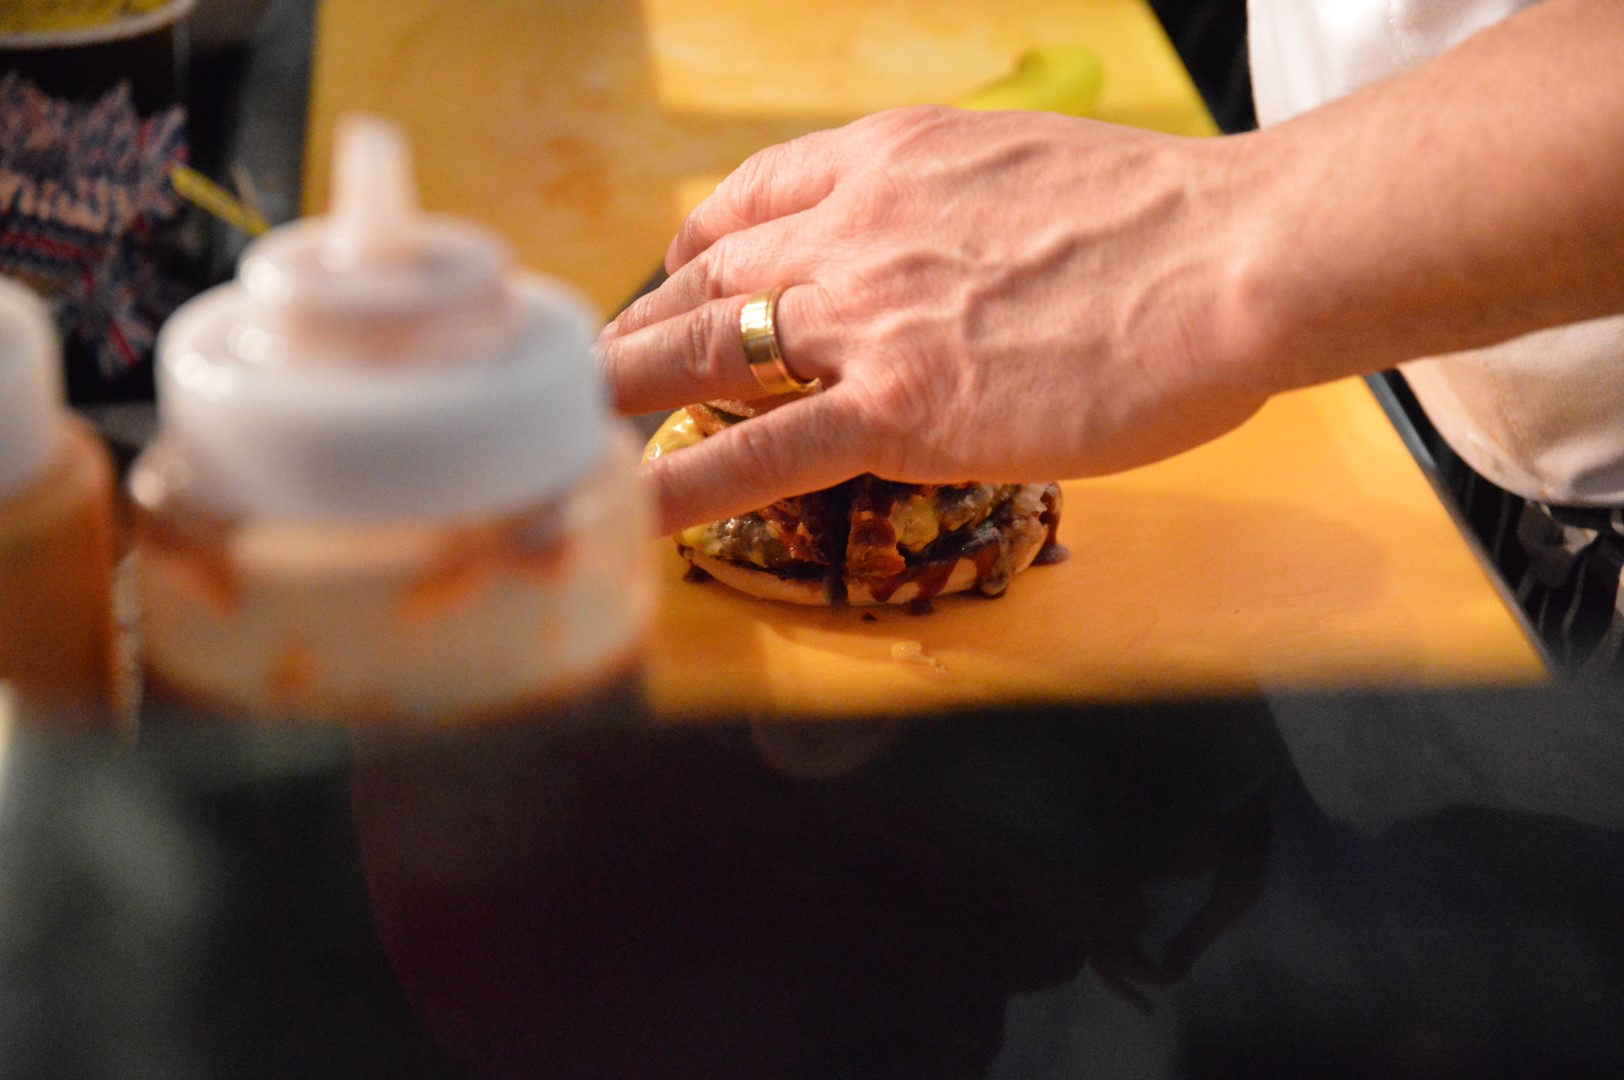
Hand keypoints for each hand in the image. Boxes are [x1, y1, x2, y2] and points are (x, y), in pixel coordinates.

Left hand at [598, 105, 1264, 535]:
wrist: (1234, 254)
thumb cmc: (1168, 221)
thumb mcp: (1030, 170)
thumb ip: (959, 208)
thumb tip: (950, 254)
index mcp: (888, 158)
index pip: (751, 198)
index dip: (698, 247)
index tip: (678, 276)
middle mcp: (850, 225)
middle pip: (706, 278)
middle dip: (643, 328)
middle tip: (599, 369)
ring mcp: (864, 317)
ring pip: (703, 356)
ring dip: (629, 394)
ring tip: (574, 430)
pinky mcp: (894, 406)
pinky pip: (757, 455)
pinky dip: (682, 485)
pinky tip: (628, 510)